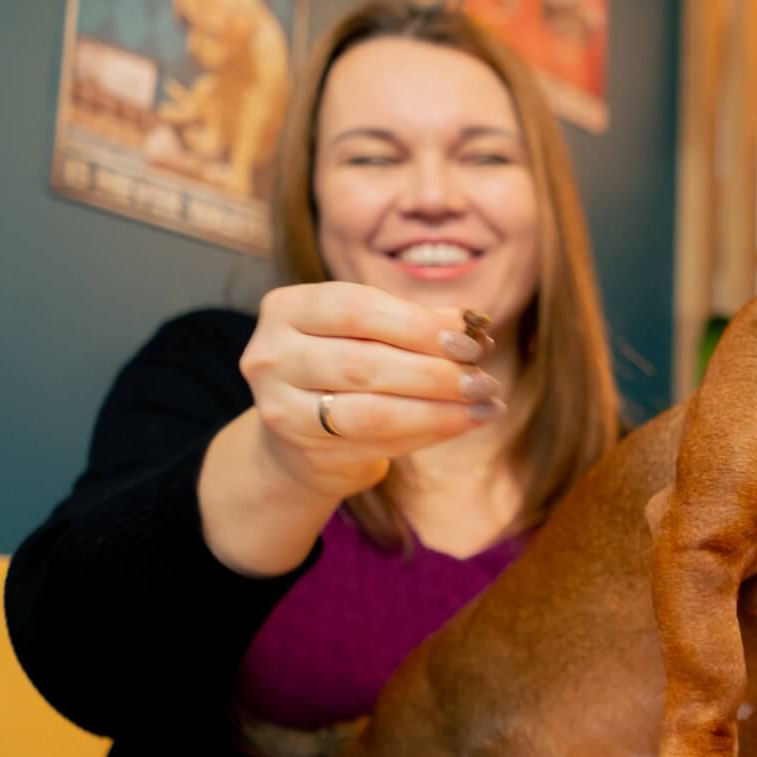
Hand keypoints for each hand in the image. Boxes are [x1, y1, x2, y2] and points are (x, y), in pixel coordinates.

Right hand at [241, 282, 501, 499]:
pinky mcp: (303, 449)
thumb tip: (472, 324)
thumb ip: (418, 323)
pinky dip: (428, 432)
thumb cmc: (349, 364)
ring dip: (438, 410)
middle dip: (435, 373)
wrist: (303, 432)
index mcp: (289, 307)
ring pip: (371, 411)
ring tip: (484, 405)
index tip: (468, 342)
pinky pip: (376, 442)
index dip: (418, 325)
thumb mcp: (376, 332)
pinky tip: (462, 423)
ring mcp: (280, 407)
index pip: (356, 308)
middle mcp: (272, 355)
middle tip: (484, 380)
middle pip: (365, 363)